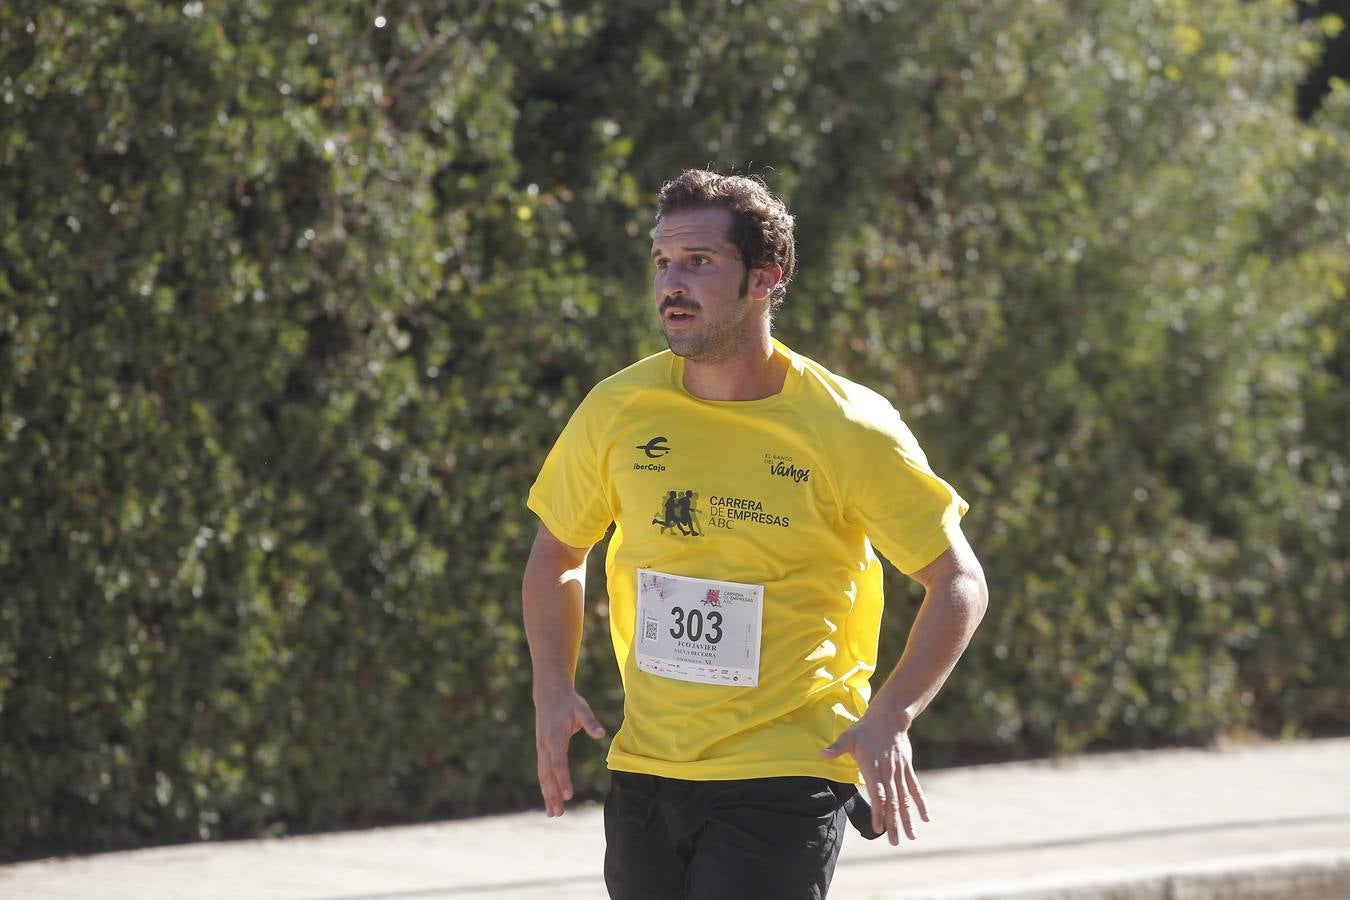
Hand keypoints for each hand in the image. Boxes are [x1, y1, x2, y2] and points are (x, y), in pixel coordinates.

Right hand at [533, 687, 605, 816]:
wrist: (549, 695)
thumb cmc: (569, 703)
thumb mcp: (582, 709)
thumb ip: (591, 722)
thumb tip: (601, 734)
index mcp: (555, 738)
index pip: (559, 763)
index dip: (563, 780)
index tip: (569, 795)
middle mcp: (545, 747)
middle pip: (548, 775)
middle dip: (553, 795)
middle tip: (559, 813)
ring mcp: (541, 749)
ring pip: (543, 776)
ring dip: (548, 795)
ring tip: (553, 814)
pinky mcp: (542, 751)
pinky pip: (543, 772)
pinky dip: (546, 787)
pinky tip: (550, 800)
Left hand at [821, 716, 928, 844]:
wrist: (889, 718)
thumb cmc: (865, 729)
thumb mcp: (849, 737)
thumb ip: (836, 748)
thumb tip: (821, 754)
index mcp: (873, 768)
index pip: (877, 794)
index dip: (878, 812)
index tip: (878, 828)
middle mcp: (888, 773)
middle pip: (892, 802)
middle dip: (893, 823)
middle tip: (894, 842)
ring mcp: (899, 772)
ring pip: (904, 799)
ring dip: (908, 818)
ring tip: (912, 836)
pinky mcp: (907, 769)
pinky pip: (915, 789)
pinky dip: (920, 803)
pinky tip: (926, 819)